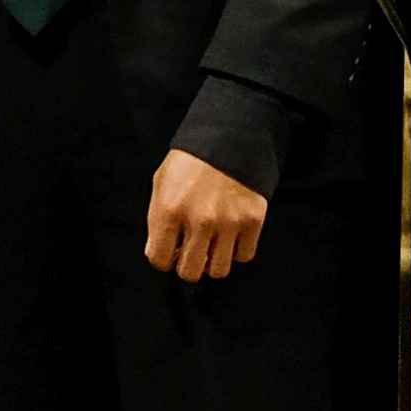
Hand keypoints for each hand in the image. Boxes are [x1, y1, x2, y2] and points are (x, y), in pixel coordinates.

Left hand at [142, 148, 267, 280]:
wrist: (230, 138)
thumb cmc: (191, 161)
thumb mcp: (161, 183)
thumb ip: (157, 220)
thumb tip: (158, 252)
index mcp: (170, 210)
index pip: (159, 259)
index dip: (162, 259)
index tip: (168, 252)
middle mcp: (200, 220)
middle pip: (190, 272)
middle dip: (186, 266)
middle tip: (189, 253)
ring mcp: (229, 222)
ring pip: (219, 270)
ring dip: (212, 262)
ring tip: (209, 245)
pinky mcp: (253, 221)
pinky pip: (244, 255)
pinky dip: (236, 251)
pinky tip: (229, 236)